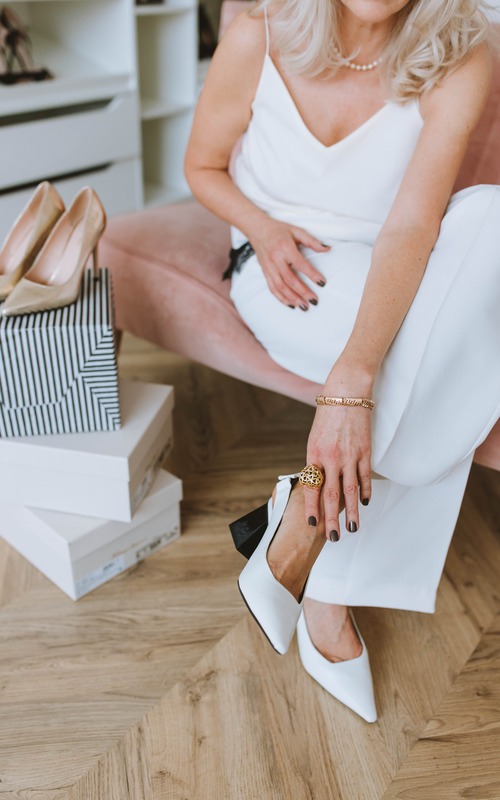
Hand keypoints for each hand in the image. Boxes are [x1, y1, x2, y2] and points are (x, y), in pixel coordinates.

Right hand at [247, 217, 328, 308]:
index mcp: (285, 247)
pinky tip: (291, 304)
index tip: (322, 282)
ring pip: (280, 287)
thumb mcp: (296, 231)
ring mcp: (269, 267)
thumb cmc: (278, 230)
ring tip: (304, 306)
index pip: (300, 264)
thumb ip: (312, 241)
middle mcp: (275, 259)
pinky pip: (272, 288)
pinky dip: (281, 298)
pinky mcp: (265, 272)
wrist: (257, 229)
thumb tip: (327, 248)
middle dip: (302, 292)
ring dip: (292, 298)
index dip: (312, 274)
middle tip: (314, 300)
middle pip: (289, 279)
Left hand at [303, 367, 373, 540]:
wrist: (346, 395)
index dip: (312, 508)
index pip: (312, 488)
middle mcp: (331, 458)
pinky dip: (365, 492)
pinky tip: (364, 504)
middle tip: (333, 538)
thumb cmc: (327, 417)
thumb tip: (317, 485)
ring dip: (352, 513)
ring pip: (350, 491)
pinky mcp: (365, 451)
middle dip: (331, 519)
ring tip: (353, 529)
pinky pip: (365, 477)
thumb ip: (316, 463)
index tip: (313, 524)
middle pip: (331, 495)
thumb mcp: (314, 440)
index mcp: (314, 455)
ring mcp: (349, 456)